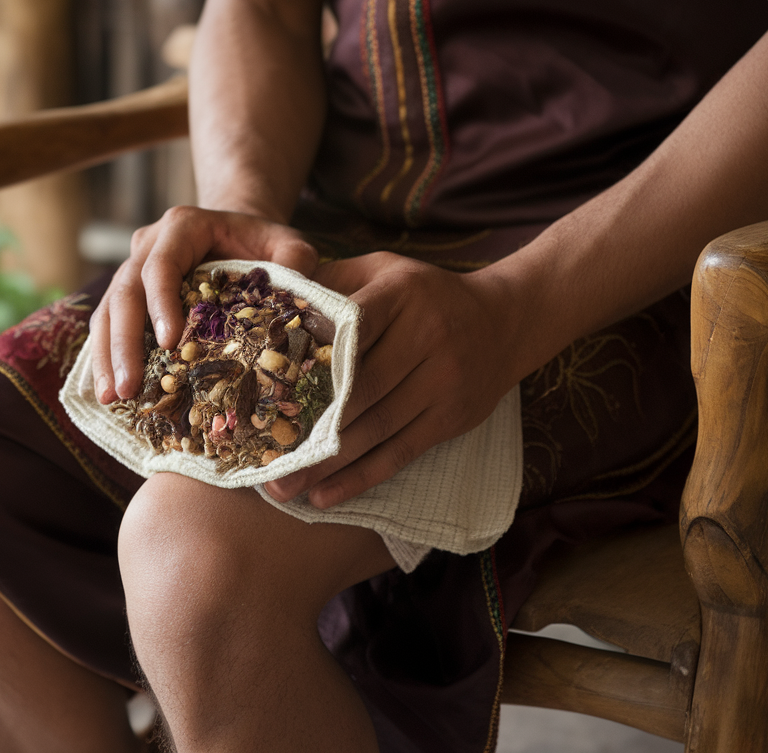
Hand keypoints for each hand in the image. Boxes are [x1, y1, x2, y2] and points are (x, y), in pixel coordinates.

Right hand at [89, 206, 317, 403]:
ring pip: (107, 311)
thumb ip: (295, 259)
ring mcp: (132, 268)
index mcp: (182, 227)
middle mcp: (147, 245)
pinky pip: (107, 324)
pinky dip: (105, 357)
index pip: (161, 265)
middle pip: (124, 292)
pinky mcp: (128, 294)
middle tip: (127, 387)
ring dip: (106, 356)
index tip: (166, 343)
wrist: (235, 232)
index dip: (160, 304)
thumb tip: (300, 298)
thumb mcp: (285, 242)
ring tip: (110, 398)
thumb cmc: (260, 241)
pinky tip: (108, 393)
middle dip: (123, 343)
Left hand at [265, 251, 515, 507]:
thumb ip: (331, 282)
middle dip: (307, 427)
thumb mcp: (382, 271)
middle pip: (358, 389)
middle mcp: (427, 336)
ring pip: (376, 428)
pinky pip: (400, 453)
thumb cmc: (423, 295)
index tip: (266, 391)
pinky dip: (361, 478)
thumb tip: (271, 305)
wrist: (503, 322)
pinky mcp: (451, 417)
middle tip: (263, 456)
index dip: (308, 362)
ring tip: (283, 487)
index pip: (347, 330)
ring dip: (326, 463)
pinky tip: (325, 496)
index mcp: (401, 293)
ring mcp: (443, 380)